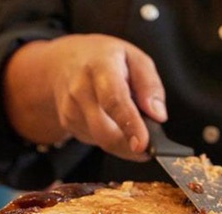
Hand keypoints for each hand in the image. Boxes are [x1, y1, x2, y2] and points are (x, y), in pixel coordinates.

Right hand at [4, 34, 165, 160]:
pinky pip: (95, 141)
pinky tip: (109, 119)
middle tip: (148, 147)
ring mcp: (69, 109)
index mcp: (101, 68)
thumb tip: (158, 115)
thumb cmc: (106, 60)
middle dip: (129, 147)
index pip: (114, 100)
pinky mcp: (67, 124)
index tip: (142, 145)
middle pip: (105, 131)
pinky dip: (110, 137)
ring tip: (125, 116)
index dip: (129, 125)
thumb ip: (150, 85)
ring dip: (121, 139)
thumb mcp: (135, 58)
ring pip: (102, 140)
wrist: (63, 61)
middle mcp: (80, 89)